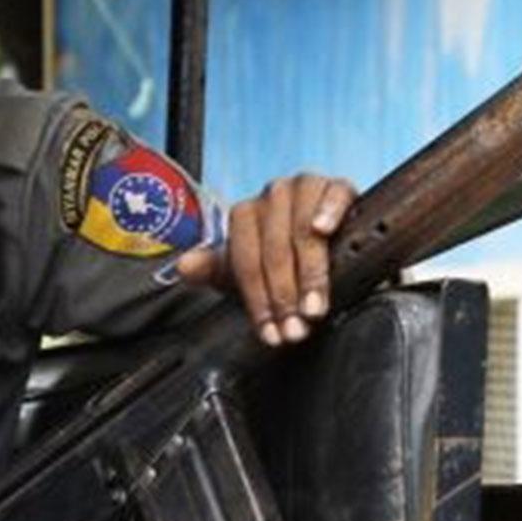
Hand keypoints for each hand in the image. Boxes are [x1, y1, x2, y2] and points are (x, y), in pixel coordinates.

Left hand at [177, 172, 355, 346]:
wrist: (333, 241)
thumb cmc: (285, 258)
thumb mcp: (248, 269)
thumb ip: (214, 269)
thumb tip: (183, 267)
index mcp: (245, 214)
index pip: (244, 259)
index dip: (257, 299)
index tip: (272, 334)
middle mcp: (271, 196)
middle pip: (273, 248)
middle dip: (284, 295)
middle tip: (296, 328)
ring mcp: (304, 188)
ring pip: (301, 228)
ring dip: (309, 272)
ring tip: (314, 306)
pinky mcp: (338, 186)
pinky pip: (333, 193)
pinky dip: (328, 210)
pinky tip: (325, 230)